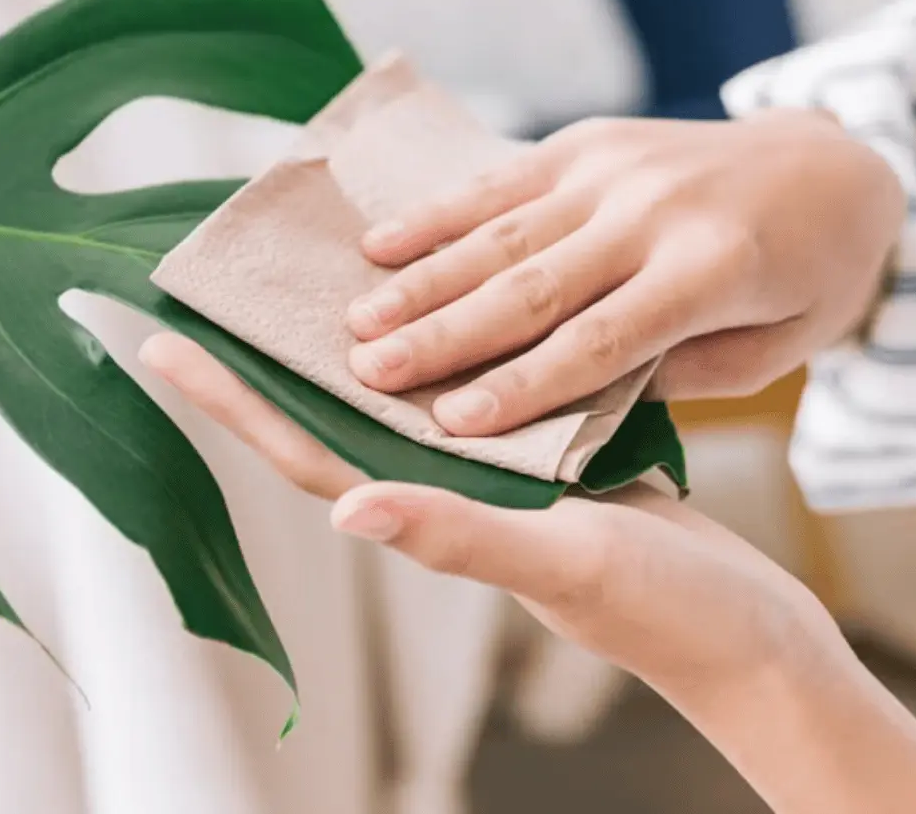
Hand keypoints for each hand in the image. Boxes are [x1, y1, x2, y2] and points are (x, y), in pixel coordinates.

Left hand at [139, 332, 835, 698]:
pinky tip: (428, 304)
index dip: (234, 402)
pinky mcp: (540, 461)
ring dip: (339, 346)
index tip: (164, 343)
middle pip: (328, 418)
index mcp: (428, 516)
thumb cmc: (664, 615)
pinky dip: (433, 345)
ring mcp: (487, 478)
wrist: (751, 636)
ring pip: (391, 400)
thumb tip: (350, 508)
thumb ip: (459, 537)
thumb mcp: (563, 564)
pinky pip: (463, 392)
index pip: (305, 452)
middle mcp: (441, 494)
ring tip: (295, 279)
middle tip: (205, 291)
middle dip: (265, 361)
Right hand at [343, 109, 904, 435]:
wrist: (836, 160)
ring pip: (503, 235)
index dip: (523, 385)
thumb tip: (574, 400)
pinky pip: (501, 183)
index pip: (601, 342)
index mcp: (712, 271)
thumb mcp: (775, 347)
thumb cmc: (807, 278)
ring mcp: (615, 169)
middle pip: (532, 287)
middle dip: (444, 335)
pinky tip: (377, 246)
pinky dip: (436, 215)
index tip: (452, 424)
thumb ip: (676, 371)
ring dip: (422, 281)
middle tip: (369, 374)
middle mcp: (653, 213)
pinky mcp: (587, 142)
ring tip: (356, 322)